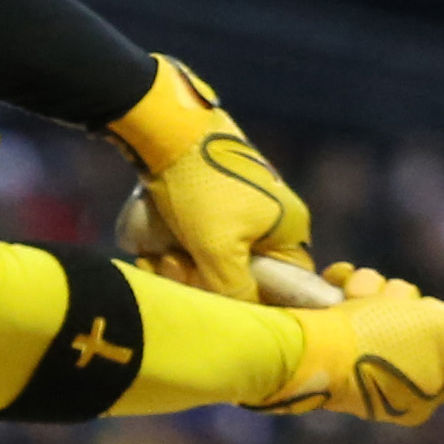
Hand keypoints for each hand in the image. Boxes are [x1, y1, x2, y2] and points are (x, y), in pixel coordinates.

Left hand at [111, 55, 312, 300]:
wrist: (165, 130)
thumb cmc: (200, 188)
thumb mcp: (218, 250)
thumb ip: (237, 290)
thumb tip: (248, 313)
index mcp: (290, 226)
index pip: (289, 283)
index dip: (259, 301)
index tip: (223, 301)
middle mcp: (272, 216)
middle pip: (244, 274)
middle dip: (205, 279)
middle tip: (177, 266)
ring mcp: (241, 205)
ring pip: (215, 258)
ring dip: (183, 266)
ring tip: (159, 255)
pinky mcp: (213, 197)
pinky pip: (198, 238)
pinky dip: (176, 246)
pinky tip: (153, 247)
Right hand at [263, 262, 443, 424]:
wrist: (308, 347)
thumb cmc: (379, 342)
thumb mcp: (442, 330)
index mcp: (419, 397)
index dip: (439, 327)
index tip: (428, 320)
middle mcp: (390, 381)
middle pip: (415, 320)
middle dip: (402, 302)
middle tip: (388, 307)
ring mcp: (360, 359)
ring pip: (384, 304)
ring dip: (372, 289)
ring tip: (355, 298)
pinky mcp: (332, 337)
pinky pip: (351, 300)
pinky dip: (346, 285)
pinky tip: (337, 285)